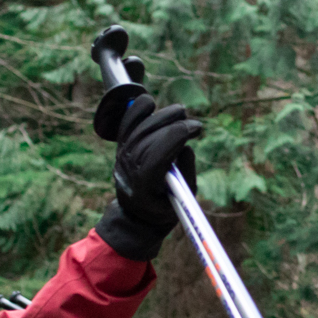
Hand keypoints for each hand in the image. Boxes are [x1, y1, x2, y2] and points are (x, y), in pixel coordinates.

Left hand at [98, 93, 203, 260]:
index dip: (176, 138)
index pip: (156, 155)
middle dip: (170, 124)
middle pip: (146, 138)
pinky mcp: (121, 148)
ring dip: (159, 115)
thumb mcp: (181, 199)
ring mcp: (121, 157)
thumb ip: (185, 174)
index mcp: (143, 187)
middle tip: (190, 119)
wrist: (135, 216)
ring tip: (180, 111)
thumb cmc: (163, 208)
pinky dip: (136, 111)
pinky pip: (126, 125)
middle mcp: (127, 169)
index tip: (196, 129)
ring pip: (137, 129)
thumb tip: (186, 147)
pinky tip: (148, 101)